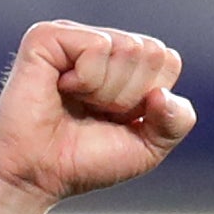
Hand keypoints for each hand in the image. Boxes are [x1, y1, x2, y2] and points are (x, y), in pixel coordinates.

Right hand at [0, 21, 194, 213]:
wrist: (37, 177)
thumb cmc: (83, 161)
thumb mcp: (147, 148)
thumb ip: (176, 122)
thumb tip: (163, 94)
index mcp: (124, 63)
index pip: (168, 61)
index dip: (150, 100)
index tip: (117, 120)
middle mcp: (100, 44)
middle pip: (151, 51)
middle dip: (129, 96)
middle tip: (94, 113)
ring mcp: (73, 37)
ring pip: (127, 48)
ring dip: (107, 92)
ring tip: (76, 104)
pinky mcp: (47, 36)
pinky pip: (97, 46)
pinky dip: (86, 80)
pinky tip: (61, 90)